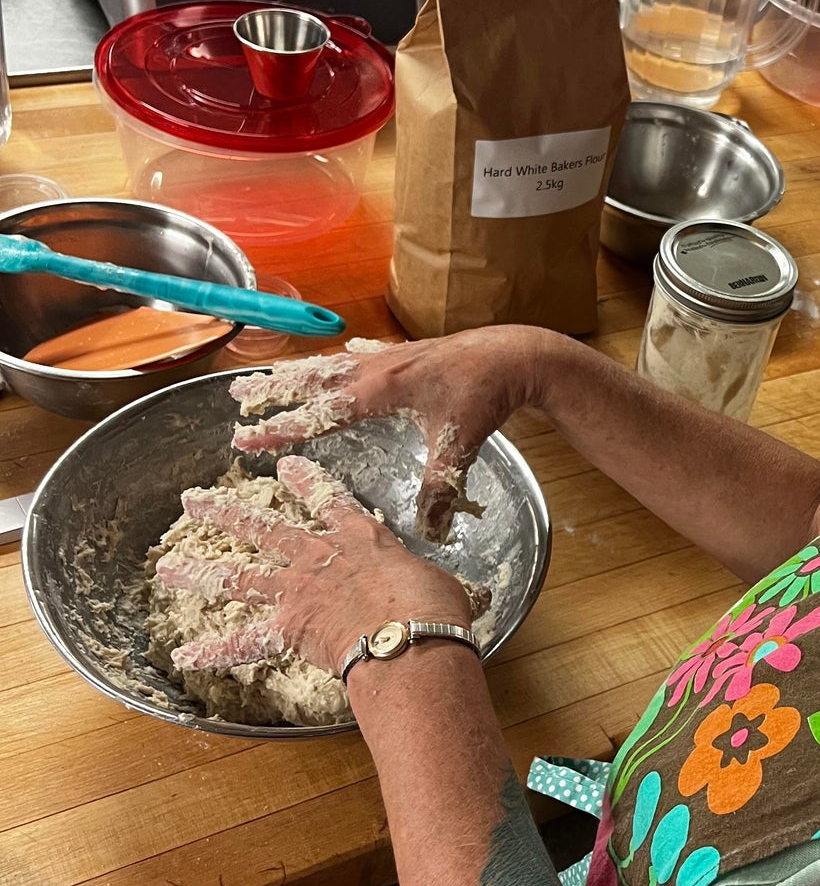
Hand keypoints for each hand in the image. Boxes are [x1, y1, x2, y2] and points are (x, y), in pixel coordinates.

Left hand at [156, 455, 471, 676]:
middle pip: (265, 530)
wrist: (411, 634)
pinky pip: (244, 644)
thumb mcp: (436, 579)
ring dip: (200, 572)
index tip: (286, 467)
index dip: (307, 482)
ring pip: (239, 577)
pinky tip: (186, 657)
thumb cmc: (433, 605)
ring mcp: (296, 592)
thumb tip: (440, 594)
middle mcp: (319, 557)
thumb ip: (421, 581)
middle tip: (195, 501)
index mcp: (360, 539)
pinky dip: (215, 652)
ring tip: (168, 566)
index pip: (329, 500)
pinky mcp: (286, 629)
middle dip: (228, 514)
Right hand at [229, 328, 547, 541]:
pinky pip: (368, 355)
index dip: (281, 426)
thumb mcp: (459, 445)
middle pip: (314, 379)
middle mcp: (379, 369)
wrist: (517, 354)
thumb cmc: (486, 394)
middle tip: (236, 396)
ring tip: (271, 375)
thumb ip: (440, 488)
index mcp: (381, 390)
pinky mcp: (413, 354)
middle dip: (274, 390)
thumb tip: (430, 532)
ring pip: (334, 364)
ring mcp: (394, 358)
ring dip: (301, 371)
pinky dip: (347, 357)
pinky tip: (344, 353)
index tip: (245, 437)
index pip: (319, 411)